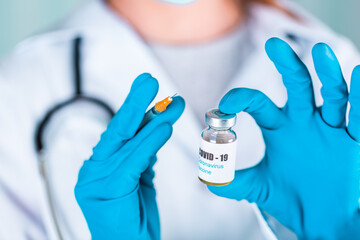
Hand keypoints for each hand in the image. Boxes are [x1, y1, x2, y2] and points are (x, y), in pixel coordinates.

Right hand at [75, 73, 184, 238]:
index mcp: (101, 166)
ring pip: (127, 142)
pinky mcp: (106, 189)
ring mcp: (95, 179)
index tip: (153, 91)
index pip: (122, 133)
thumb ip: (144, 154)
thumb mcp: (142, 179)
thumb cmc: (134, 219)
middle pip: (117, 130)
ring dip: (151, 119)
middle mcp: (94, 169)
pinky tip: (164, 127)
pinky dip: (149, 142)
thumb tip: (156, 127)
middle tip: (149, 80)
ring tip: (171, 103)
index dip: (139, 111)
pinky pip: (133, 160)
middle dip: (135, 102)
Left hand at [208, 38, 359, 238]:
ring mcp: (330, 129)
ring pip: (332, 95)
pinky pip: (359, 118)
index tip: (225, 105)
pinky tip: (358, 73)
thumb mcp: (257, 187)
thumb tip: (206, 178)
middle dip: (286, 65)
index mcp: (278, 127)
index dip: (241, 99)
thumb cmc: (289, 197)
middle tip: (273, 45)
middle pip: (297, 86)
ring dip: (327, 73)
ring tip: (321, 50)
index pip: (259, 103)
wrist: (319, 219)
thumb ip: (232, 182)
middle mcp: (303, 121)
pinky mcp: (352, 143)